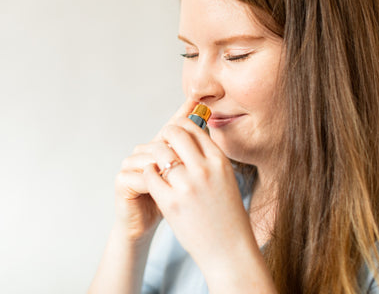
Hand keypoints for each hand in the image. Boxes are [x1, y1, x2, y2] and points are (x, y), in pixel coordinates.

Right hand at [112, 98, 198, 241]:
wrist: (148, 228)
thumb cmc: (172, 206)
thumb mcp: (188, 181)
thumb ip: (196, 157)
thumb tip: (215, 133)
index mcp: (159, 148)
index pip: (173, 126)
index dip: (184, 112)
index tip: (198, 99)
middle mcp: (142, 151)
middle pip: (162, 140)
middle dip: (177, 148)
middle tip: (193, 160)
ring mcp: (130, 164)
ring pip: (153, 157)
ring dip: (170, 168)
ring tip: (184, 179)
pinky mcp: (122, 181)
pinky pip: (143, 175)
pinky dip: (158, 182)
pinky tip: (170, 188)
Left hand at [142, 114, 255, 272]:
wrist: (230, 251)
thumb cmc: (228, 217)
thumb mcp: (226, 180)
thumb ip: (209, 160)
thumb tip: (190, 141)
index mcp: (220, 161)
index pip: (194, 128)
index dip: (179, 127)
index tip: (173, 133)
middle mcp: (205, 169)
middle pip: (175, 133)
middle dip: (164, 135)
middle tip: (160, 144)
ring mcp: (187, 186)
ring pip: (159, 152)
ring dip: (153, 154)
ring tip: (154, 162)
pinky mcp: (171, 203)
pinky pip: (150, 176)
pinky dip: (148, 174)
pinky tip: (152, 179)